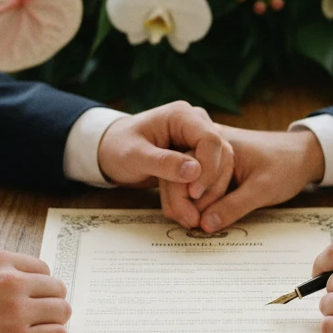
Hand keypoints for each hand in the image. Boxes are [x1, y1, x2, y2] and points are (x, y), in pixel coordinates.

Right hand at [0, 250, 70, 332]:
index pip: (42, 270)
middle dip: (51, 302)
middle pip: (56, 289)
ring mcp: (17, 313)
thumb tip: (15, 280)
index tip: (36, 298)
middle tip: (42, 316)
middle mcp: (12, 283)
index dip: (40, 286)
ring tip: (42, 331)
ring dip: (54, 322)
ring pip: (61, 312)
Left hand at [99, 101, 233, 227]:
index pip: (210, 140)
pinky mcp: (200, 157)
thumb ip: (162, 162)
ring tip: (189, 216)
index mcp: (182, 116)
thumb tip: (195, 171)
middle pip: (222, 155)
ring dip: (209, 195)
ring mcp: (200, 141)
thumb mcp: (134, 156)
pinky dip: (205, 196)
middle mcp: (197, 125)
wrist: (110, 150)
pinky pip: (213, 176)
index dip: (208, 168)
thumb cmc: (118, 147)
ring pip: (222, 168)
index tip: (193, 194)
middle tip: (191, 212)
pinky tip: (190, 211)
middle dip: (209, 186)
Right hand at [191, 127, 324, 231]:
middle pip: (179, 175)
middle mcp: (209, 147)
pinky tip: (202, 217)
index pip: (185, 170)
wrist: (303, 154)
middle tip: (192, 226)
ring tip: (197, 224)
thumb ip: (233, 206)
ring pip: (185, 181)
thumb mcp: (262, 189)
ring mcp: (210, 157)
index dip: (183, 197)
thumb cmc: (286, 165)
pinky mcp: (215, 168)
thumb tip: (204, 225)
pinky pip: (199, 184)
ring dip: (189, 203)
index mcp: (218, 143)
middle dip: (182, 202)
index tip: (194, 221)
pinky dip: (198, 201)